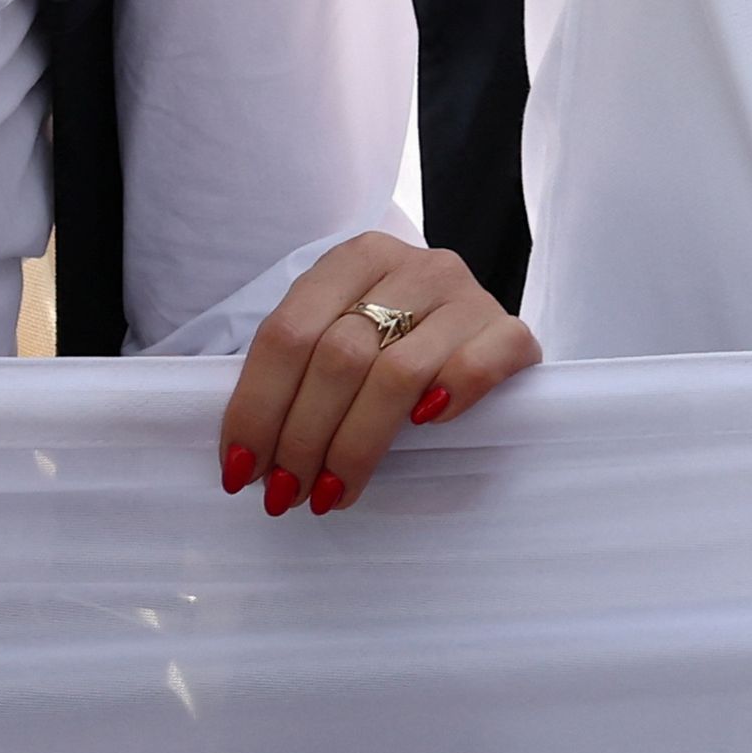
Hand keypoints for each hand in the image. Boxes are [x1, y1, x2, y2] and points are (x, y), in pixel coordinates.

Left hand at [216, 233, 536, 517]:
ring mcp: (466, 294)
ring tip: (331, 493)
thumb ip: (298, 372)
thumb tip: (244, 458)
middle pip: (339, 356)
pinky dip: (447, 398)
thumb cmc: (390, 348)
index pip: (288, 332)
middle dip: (302, 438)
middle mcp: (411, 265)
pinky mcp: (511, 330)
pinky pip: (478, 366)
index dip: (257, 406)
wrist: (473, 335)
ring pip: (397, 374)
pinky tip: (425, 430)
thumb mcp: (337, 337)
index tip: (240, 470)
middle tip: (285, 493)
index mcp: (354, 259)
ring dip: (355, 446)